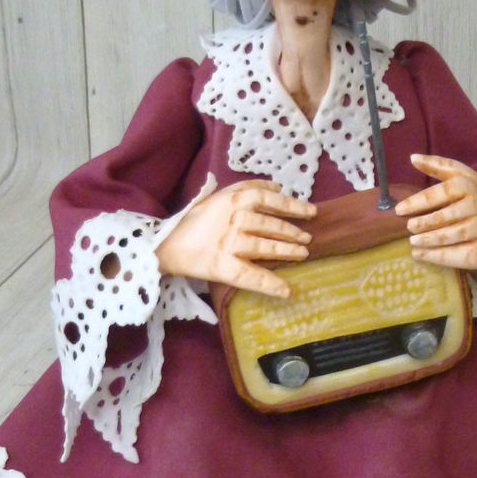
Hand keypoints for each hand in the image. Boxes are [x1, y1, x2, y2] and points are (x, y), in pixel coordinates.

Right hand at [155, 181, 314, 298]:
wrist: (166, 244)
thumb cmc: (195, 220)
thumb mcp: (219, 196)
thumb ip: (247, 188)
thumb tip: (277, 186)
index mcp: (233, 200)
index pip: (269, 199)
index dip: (293, 205)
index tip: (310, 212)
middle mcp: (233, 220)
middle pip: (270, 224)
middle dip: (293, 232)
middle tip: (308, 238)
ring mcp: (229, 243)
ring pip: (266, 246)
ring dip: (287, 251)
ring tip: (303, 253)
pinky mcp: (223, 266)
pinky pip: (251, 276)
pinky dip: (270, 284)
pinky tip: (286, 290)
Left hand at [397, 154, 476, 276]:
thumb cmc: (476, 198)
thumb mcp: (463, 177)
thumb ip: (439, 166)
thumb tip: (412, 158)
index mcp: (469, 186)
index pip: (438, 194)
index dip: (416, 202)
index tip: (399, 210)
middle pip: (442, 218)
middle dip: (421, 224)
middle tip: (409, 227)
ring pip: (447, 237)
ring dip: (426, 240)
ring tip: (413, 241)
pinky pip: (456, 255)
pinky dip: (435, 256)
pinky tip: (420, 254)